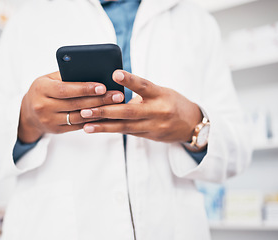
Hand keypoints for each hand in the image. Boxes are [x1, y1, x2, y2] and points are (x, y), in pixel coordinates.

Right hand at [18, 71, 123, 142]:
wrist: (28, 113)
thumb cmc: (44, 90)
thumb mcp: (49, 79)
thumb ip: (66, 75)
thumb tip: (93, 70)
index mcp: (41, 89)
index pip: (65, 89)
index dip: (85, 88)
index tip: (103, 86)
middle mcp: (43, 106)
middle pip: (75, 104)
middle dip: (99, 100)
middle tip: (117, 95)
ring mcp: (49, 120)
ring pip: (79, 117)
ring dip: (100, 111)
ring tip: (116, 105)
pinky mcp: (56, 130)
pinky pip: (78, 126)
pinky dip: (93, 121)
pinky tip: (107, 115)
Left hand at [80, 70, 201, 142]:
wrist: (192, 125)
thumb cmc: (172, 102)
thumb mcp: (161, 92)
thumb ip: (141, 92)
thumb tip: (114, 91)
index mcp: (161, 95)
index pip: (144, 85)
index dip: (130, 80)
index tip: (114, 74)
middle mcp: (157, 111)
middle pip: (128, 112)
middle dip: (105, 111)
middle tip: (85, 110)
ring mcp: (153, 126)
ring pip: (125, 127)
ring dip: (104, 126)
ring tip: (86, 125)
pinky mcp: (149, 136)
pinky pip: (127, 132)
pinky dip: (112, 129)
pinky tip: (97, 128)